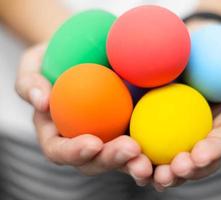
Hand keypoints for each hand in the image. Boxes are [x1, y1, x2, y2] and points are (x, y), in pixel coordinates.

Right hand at [15, 44, 152, 185]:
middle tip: (131, 149)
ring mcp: (110, 137)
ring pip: (123, 159)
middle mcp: (84, 141)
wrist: (86, 51)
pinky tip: (172, 147)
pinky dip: (155, 148)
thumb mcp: (34, 63)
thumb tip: (42, 101)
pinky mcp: (131, 128)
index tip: (92, 143)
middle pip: (96, 161)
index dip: (74, 152)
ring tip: (152, 160)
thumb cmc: (56, 58)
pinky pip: (145, 140)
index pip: (61, 151)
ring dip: (137, 162)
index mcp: (58, 133)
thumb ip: (30, 82)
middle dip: (113, 160)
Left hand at [152, 23, 220, 190]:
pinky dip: (136, 155)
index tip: (201, 155)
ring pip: (171, 160)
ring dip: (158, 171)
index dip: (214, 150)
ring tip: (144, 173)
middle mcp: (203, 133)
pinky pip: (147, 144)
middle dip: (186, 171)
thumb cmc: (218, 46)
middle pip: (198, 160)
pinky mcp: (155, 127)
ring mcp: (179, 133)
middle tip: (171, 173)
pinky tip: (126, 156)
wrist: (188, 45)